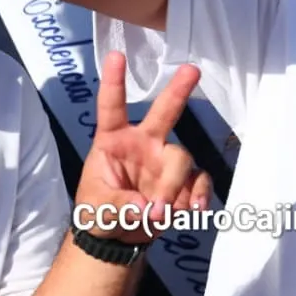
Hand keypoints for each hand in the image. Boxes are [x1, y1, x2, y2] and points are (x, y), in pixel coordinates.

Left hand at [75, 52, 211, 243]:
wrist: (116, 240)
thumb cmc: (98, 212)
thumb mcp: (96, 209)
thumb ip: (119, 205)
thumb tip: (147, 208)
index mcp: (114, 141)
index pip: (112, 107)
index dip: (114, 82)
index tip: (116, 55)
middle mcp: (144, 143)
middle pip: (165, 112)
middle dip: (178, 90)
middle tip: (192, 69)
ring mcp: (166, 161)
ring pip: (182, 158)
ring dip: (172, 186)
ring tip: (158, 213)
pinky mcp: (184, 181)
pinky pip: (199, 180)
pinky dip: (198, 195)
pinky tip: (194, 210)